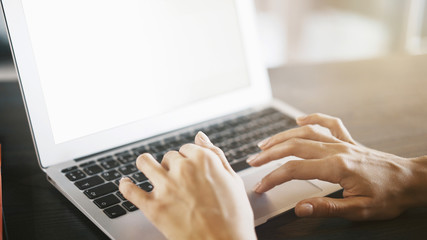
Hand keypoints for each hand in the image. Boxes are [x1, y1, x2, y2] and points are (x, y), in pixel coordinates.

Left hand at [119, 132, 255, 239]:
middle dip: (172, 165)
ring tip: (147, 169)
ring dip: (146, 164)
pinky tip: (126, 184)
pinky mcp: (153, 207)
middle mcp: (183, 168)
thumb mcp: (233, 180)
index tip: (189, 167)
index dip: (188, 158)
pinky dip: (126, 186)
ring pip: (145, 162)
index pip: (186, 149)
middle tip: (178, 180)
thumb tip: (201, 137)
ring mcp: (166, 187)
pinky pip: (130, 191)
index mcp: (203, 160)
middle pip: (168, 157)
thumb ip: (215, 154)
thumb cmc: (234, 217)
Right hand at [247, 113, 426, 219]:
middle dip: (269, 154)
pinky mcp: (348, 141)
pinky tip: (299, 119)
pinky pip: (328, 123)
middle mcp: (336, 150)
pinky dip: (313, 118)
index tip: (260, 186)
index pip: (294, 169)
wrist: (411, 181)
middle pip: (293, 147)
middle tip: (252, 162)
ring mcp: (342, 142)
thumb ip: (327, 208)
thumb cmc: (389, 196)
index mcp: (337, 167)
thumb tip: (300, 208)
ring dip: (281, 137)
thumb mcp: (359, 210)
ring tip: (264, 144)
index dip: (273, 177)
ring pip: (305, 133)